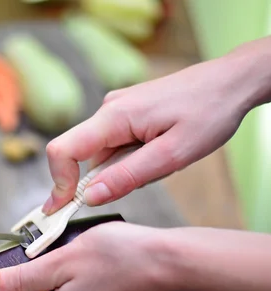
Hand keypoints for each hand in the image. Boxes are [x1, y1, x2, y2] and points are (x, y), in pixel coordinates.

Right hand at [41, 45, 266, 214]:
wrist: (233, 81)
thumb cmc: (210, 112)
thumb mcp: (171, 155)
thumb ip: (126, 177)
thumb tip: (88, 197)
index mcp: (114, 117)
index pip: (63, 151)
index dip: (58, 182)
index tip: (63, 209)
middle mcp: (108, 110)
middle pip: (82, 155)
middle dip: (103, 178)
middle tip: (146, 179)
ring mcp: (117, 109)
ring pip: (102, 153)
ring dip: (123, 168)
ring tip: (164, 159)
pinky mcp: (127, 112)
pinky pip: (115, 144)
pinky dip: (131, 157)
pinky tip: (160, 150)